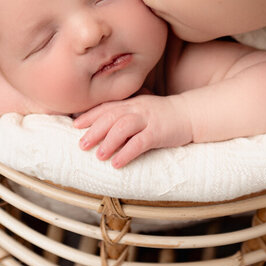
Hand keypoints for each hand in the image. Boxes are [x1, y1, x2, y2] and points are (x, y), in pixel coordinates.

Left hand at [73, 94, 192, 167]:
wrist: (190, 113)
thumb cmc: (163, 115)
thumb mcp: (142, 110)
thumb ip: (125, 114)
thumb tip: (103, 128)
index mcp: (131, 103)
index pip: (106, 108)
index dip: (90, 116)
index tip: (75, 125)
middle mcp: (137, 109)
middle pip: (111, 117)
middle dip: (94, 131)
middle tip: (81, 145)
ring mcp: (148, 119)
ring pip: (123, 127)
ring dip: (109, 142)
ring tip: (99, 156)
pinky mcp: (158, 132)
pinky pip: (140, 142)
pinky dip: (127, 152)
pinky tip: (117, 163)